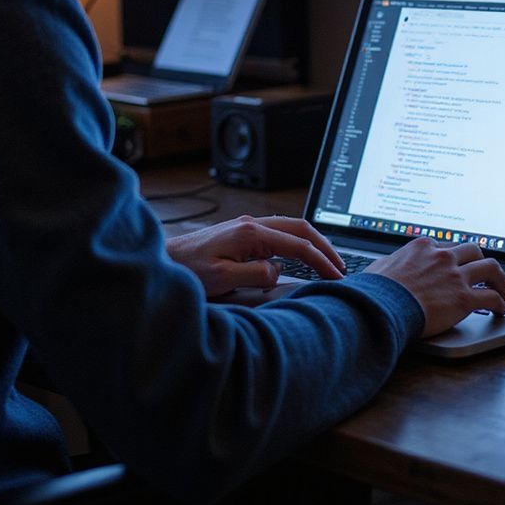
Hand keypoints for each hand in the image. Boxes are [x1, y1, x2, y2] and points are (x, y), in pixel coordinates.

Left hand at [165, 215, 345, 296]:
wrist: (164, 260)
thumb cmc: (186, 270)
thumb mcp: (222, 279)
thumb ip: (255, 275)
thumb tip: (278, 272)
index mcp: (250, 233)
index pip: (297, 244)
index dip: (321, 260)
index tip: (336, 276)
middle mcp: (251, 225)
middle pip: (300, 228)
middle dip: (325, 246)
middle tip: (341, 266)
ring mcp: (247, 227)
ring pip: (291, 228)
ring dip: (312, 243)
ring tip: (327, 262)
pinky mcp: (242, 233)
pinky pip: (279, 234)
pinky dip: (297, 243)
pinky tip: (301, 256)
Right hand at [368, 239, 504, 336]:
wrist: (381, 307)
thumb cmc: (376, 291)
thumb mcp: (379, 267)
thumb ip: (391, 264)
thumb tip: (388, 267)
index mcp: (422, 247)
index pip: (447, 247)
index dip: (454, 259)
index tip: (457, 268)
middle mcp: (442, 257)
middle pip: (473, 251)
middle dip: (481, 262)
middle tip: (485, 275)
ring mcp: (455, 276)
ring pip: (491, 268)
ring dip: (500, 279)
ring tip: (502, 290)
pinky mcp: (463, 298)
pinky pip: (491, 297)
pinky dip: (500, 303)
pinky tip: (500, 310)